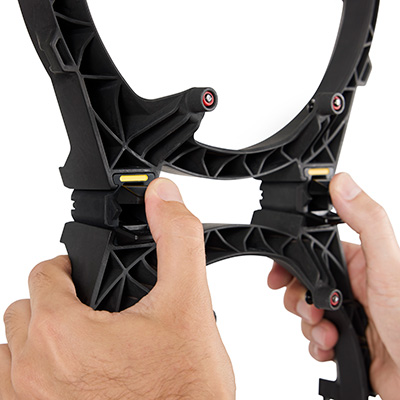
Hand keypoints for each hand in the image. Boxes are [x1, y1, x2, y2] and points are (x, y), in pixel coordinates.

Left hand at [0, 178, 234, 399]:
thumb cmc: (185, 389)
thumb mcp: (189, 301)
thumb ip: (176, 238)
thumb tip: (163, 194)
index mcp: (64, 334)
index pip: (42, 274)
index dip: (67, 266)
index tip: (84, 272)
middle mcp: (34, 375)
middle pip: (23, 309)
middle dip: (53, 300)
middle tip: (90, 307)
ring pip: (12, 349)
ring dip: (38, 337)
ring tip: (82, 339)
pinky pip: (10, 387)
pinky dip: (32, 372)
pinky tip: (72, 373)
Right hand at [268, 173, 399, 398]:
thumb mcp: (387, 266)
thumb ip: (366, 222)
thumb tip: (342, 183)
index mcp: (358, 263)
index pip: (312, 253)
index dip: (290, 262)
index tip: (277, 273)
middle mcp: (351, 287)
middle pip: (302, 284)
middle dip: (297, 299)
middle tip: (312, 309)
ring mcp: (347, 315)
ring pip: (305, 313)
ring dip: (309, 326)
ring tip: (329, 334)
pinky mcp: (345, 341)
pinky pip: (314, 339)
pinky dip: (317, 346)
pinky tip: (333, 348)